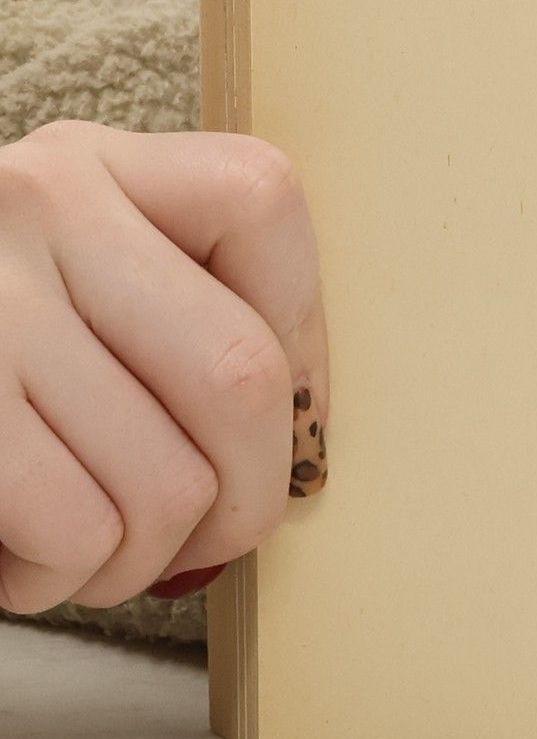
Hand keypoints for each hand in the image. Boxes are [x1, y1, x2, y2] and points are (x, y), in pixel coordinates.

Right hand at [0, 122, 326, 609]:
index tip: (289, 421)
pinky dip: (62, 576)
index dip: (307, 337)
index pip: (261, 203)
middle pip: (240, 374)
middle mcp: (30, 204)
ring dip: (142, 557)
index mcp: (89, 162)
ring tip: (89, 552)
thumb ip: (175, 314)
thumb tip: (303, 445)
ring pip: (166, 480)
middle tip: (210, 539)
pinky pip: (73, 527)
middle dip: (250, 496)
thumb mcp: (62, 276)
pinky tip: (21, 559)